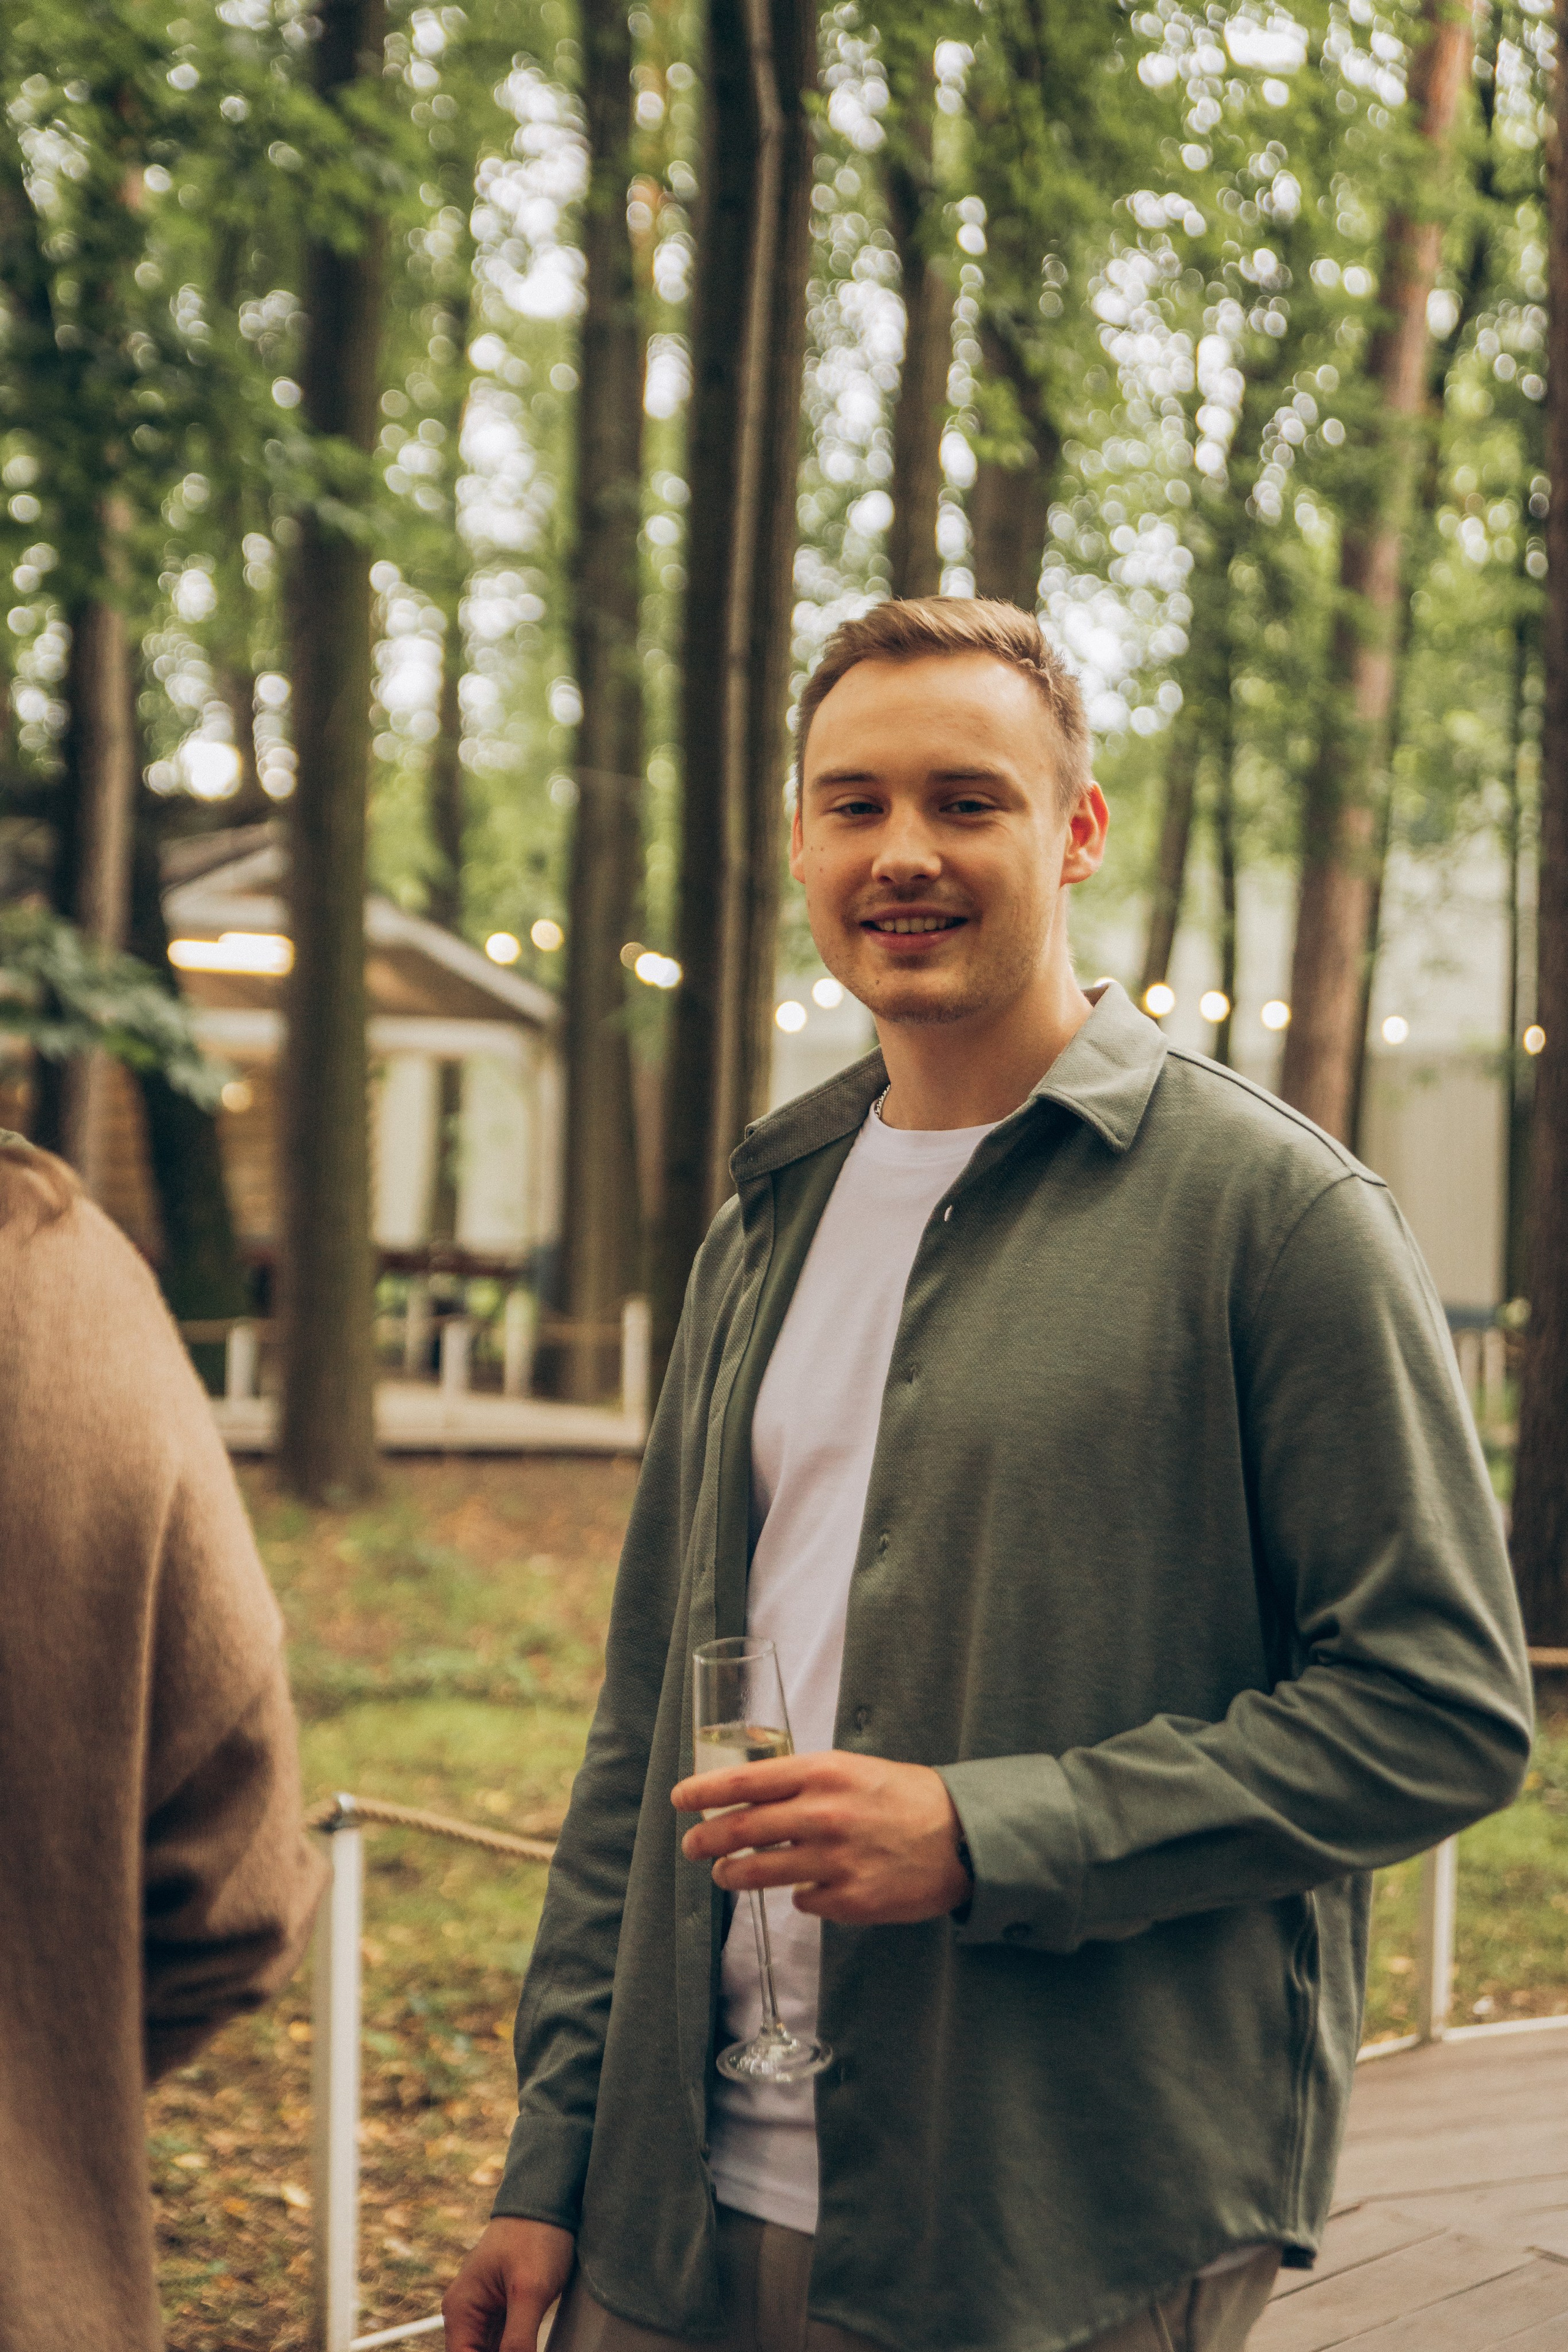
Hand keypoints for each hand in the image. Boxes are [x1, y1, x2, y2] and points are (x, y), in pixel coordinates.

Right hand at [443, 2216, 574, 2351]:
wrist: (551, 2199)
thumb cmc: (535, 2233)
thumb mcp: (530, 2291)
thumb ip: (518, 2340)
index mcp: (460, 2309)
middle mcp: (468, 2313)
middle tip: (528, 2349)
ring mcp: (486, 2311)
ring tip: (531, 2344)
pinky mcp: (505, 2309)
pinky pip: (505, 2343)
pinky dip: (517, 2350)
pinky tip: (532, 2347)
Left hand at [672, 1749, 970, 1925]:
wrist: (963, 1837)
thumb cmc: (904, 1797)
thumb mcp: (852, 1770)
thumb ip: (804, 1783)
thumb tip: (753, 1799)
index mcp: (823, 1773)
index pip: (746, 1781)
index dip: (705, 1791)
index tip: (680, 1799)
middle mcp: (823, 1815)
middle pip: (743, 1831)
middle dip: (708, 1841)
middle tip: (692, 1847)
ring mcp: (835, 1861)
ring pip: (762, 1873)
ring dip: (736, 1874)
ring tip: (727, 1874)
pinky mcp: (850, 1901)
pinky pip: (804, 1901)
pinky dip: (801, 1895)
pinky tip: (811, 1887)